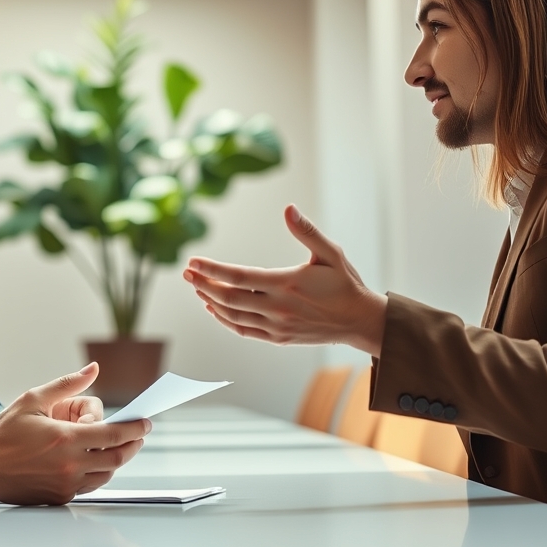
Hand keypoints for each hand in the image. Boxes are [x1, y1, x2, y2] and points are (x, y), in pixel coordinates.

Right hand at [0, 363, 149, 504]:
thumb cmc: (4, 433)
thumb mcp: (33, 398)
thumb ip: (67, 384)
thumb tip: (94, 369)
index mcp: (65, 438)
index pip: (113, 435)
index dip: (135, 428)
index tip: (145, 422)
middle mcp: (69, 464)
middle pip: (117, 458)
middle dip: (134, 445)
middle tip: (140, 435)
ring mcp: (65, 483)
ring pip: (106, 475)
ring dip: (119, 461)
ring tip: (122, 447)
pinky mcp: (59, 496)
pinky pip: (89, 486)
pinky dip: (100, 474)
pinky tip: (99, 463)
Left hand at [183, 204, 387, 354]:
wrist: (359, 321)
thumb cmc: (345, 283)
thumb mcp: (331, 253)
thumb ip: (307, 232)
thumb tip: (289, 209)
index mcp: (287, 283)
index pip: (239, 277)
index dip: (213, 269)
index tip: (193, 261)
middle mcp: (278, 307)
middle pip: (228, 298)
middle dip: (203, 284)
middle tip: (188, 272)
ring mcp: (276, 326)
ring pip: (233, 316)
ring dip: (211, 301)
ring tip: (197, 286)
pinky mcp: (278, 337)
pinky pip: (244, 330)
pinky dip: (225, 320)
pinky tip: (215, 308)